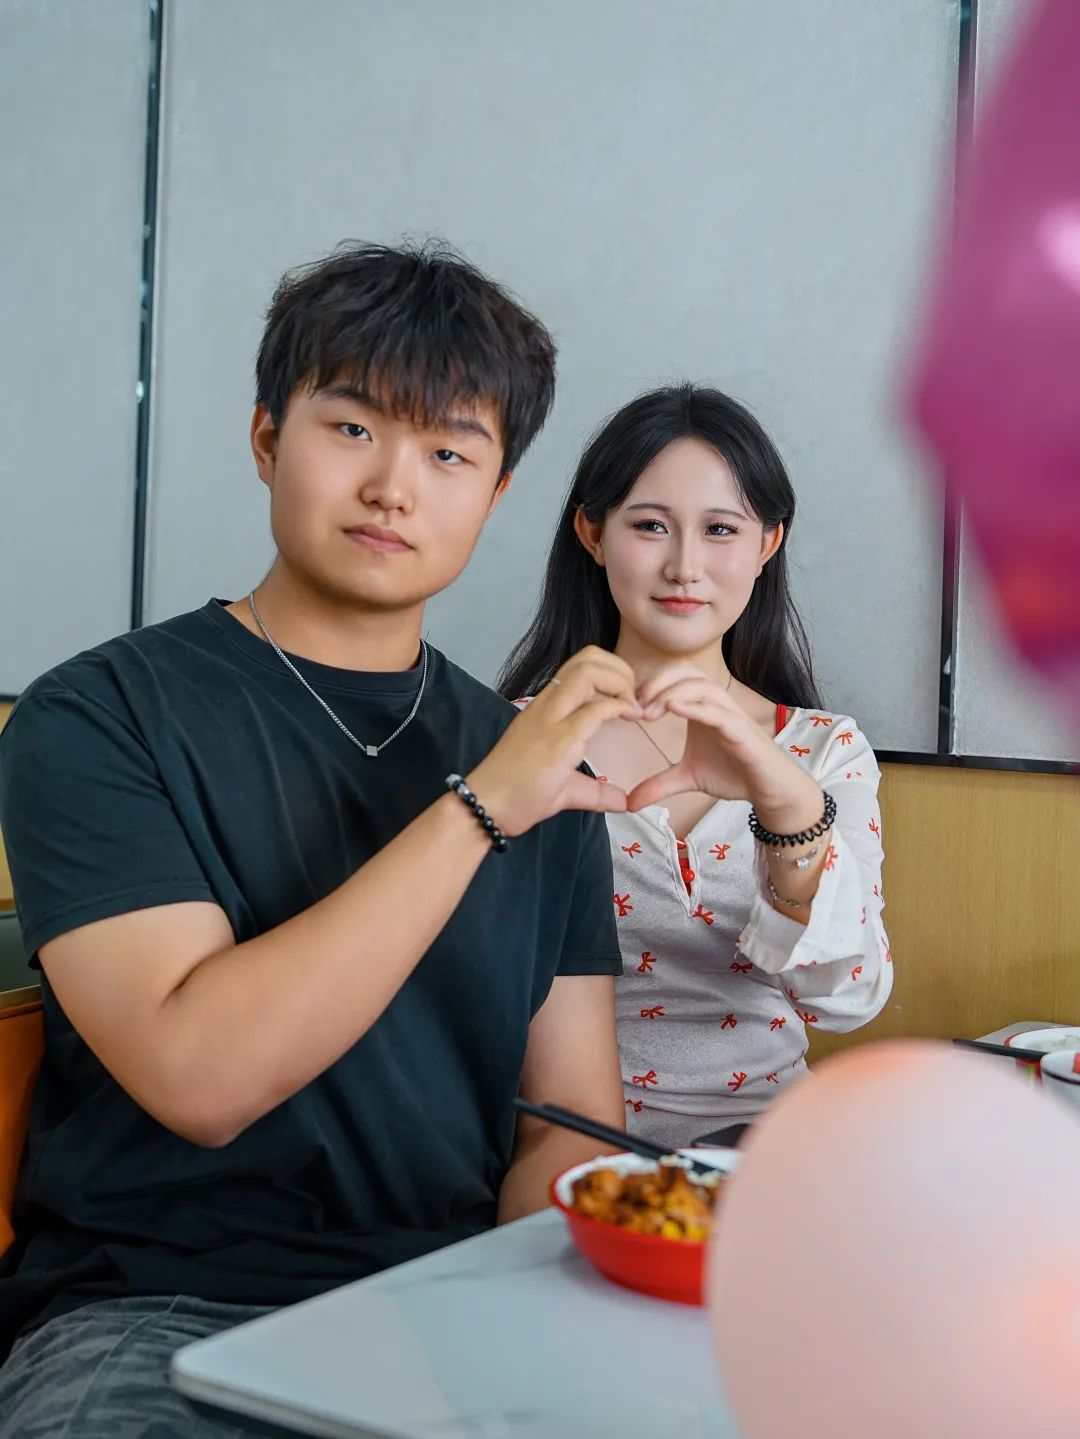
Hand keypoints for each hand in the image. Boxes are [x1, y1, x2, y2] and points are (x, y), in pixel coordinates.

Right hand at [468, 648, 639, 835]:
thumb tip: (621, 801)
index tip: (626, 699)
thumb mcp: (564, 788)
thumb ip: (594, 790)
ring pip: (589, 672)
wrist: (486, 807)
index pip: (579, 666)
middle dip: (620, 668)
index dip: (610, 671)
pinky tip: (631, 719)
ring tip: (632, 707)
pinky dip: (621, 707)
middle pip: (587, 658)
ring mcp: (551, 719)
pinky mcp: (559, 739)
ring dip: (620, 682)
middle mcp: (546, 705)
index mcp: (545, 707)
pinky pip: (595, 709)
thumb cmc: (515, 794)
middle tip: (634, 698)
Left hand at [627, 662, 822, 830]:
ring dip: (672, 692)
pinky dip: (696, 707)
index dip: (651, 682)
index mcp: (702, 707)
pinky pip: (719, 713)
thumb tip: (629, 803)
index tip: (630, 705)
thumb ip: (659, 785)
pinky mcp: (743, 733)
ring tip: (650, 711)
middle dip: (657, 681)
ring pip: (702, 686)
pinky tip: (674, 709)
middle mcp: (717, 705)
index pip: (676, 675)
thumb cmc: (735, 774)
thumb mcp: (688, 778)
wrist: (771, 791)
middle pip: (686, 670)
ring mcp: (731, 716)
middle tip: (635, 704)